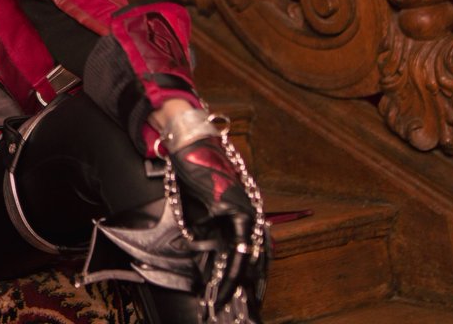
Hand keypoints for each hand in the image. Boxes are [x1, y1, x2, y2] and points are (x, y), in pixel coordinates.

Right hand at [170, 136, 266, 313]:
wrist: (192, 145)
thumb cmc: (195, 174)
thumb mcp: (201, 210)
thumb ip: (208, 233)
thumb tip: (207, 259)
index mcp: (246, 216)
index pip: (255, 255)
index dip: (252, 279)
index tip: (249, 299)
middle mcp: (253, 216)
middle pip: (259, 261)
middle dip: (251, 289)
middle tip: (247, 310)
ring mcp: (249, 214)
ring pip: (251, 260)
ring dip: (239, 286)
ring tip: (227, 304)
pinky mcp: (239, 212)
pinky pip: (239, 249)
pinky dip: (233, 270)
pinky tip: (227, 285)